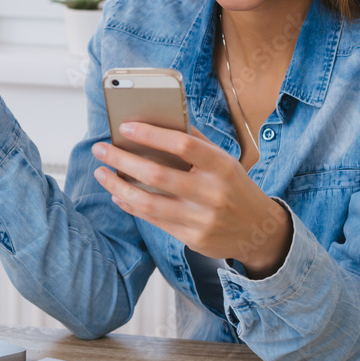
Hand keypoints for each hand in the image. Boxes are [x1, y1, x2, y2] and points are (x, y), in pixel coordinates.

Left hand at [92, 123, 292, 277]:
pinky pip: (153, 220)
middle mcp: (213, 193)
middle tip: (100, 149)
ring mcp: (202, 219)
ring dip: (118, 186)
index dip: (151, 135)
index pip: (183, 145)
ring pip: (149, 203)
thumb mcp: (225, 160)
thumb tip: (157, 122)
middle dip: (122, 160)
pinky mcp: (192, 238)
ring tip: (101, 173)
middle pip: (158, 175)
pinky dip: (131, 205)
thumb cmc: (234, 186)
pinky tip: (117, 194)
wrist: (259, 231)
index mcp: (222, 166)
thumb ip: (195, 142)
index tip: (125, 127)